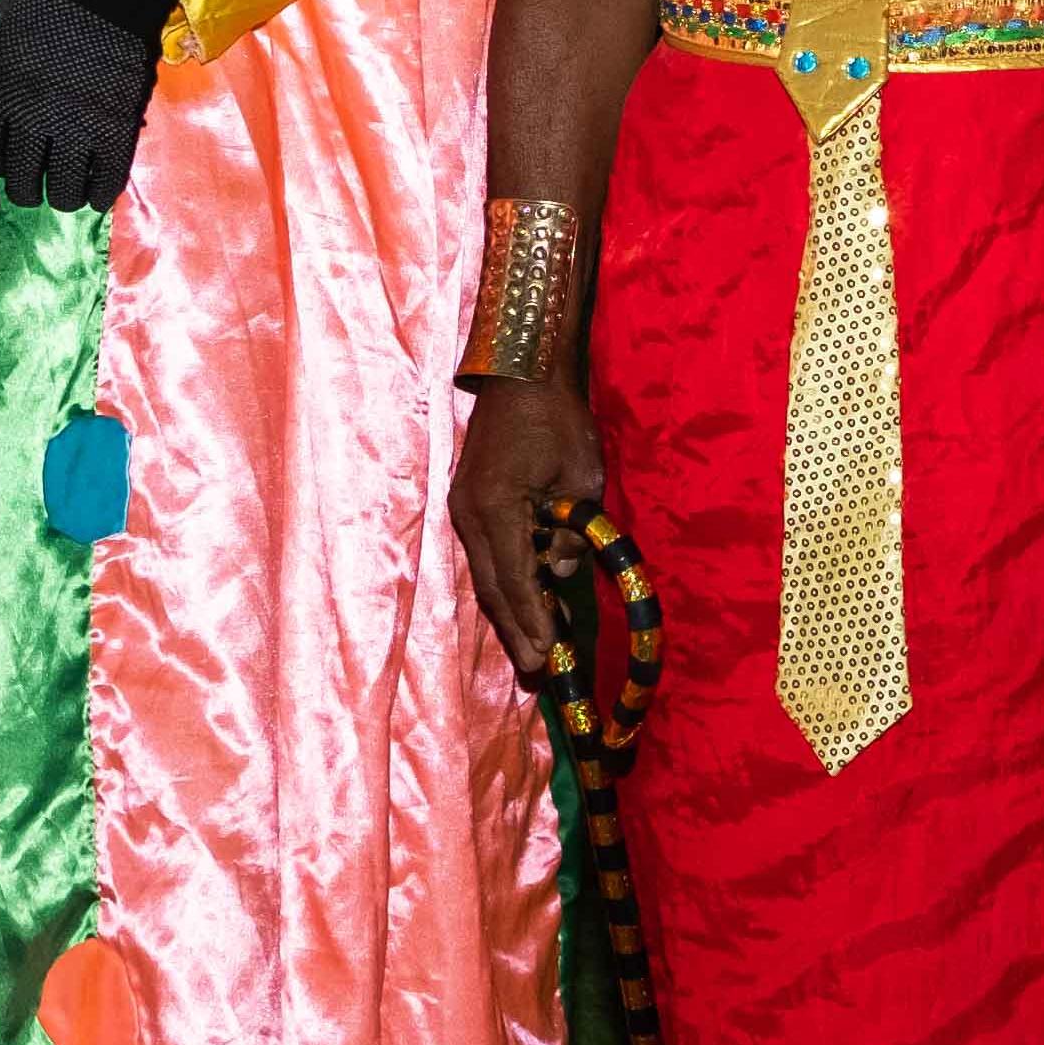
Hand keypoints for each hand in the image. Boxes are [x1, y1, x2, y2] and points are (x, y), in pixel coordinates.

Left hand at [0, 0, 175, 213]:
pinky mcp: (113, 127)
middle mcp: (26, 116)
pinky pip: (104, 179)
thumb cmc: (43, 0)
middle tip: (35, 186)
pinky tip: (97, 192)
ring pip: (61, 190)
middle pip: (19, 179)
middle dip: (25, 189)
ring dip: (62, 197)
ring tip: (67, 193)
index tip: (7, 163)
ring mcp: (72, 124)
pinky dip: (100, 193)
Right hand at [451, 379, 608, 679]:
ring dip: (506, 612)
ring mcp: (463, 509)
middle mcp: (469, 515)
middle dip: (514, 630)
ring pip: (484, 575)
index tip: (549, 654)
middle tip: (536, 672)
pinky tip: (519, 604)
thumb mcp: (580, 476)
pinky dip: (501, 584)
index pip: (515, 579)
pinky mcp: (468, 503)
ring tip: (528, 651)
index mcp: (496, 508)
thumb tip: (558, 570)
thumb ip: (571, 528)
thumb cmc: (558, 419)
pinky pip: (484, 556)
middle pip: (491, 587)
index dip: (532, 620)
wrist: (522, 372)